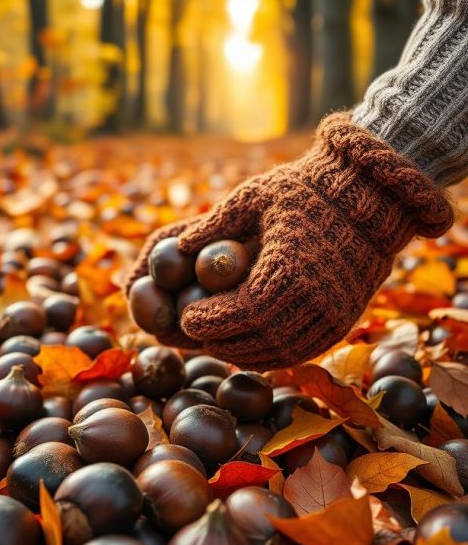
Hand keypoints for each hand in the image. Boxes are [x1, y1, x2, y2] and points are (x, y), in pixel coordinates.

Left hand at [126, 114, 452, 369]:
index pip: (240, 313)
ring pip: (278, 353)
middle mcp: (315, 301)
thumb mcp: (253, 196)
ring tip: (218, 339)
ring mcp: (333, 317)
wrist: (368, 197)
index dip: (209, 321)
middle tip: (196, 331)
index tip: (186, 316)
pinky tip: (249, 343)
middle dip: (220, 341)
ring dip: (243, 352)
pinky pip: (301, 351)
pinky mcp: (342, 323)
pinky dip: (271, 353)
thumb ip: (213, 224)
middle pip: (257, 341)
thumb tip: (176, 246)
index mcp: (289, 270)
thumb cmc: (304, 190)